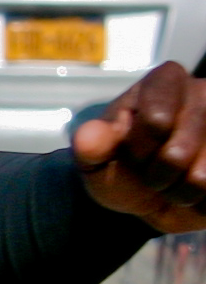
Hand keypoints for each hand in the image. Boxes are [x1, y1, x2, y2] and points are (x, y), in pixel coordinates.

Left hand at [74, 63, 205, 230]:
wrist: (152, 199)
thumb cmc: (123, 169)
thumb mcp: (96, 161)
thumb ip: (89, 147)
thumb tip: (89, 137)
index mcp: (164, 81)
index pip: (156, 120)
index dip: (138, 149)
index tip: (131, 152)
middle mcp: (205, 94)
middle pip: (176, 154)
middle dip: (155, 175)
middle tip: (151, 170)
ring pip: (201, 178)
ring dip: (179, 192)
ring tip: (174, 179)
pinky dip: (200, 202)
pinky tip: (196, 188)